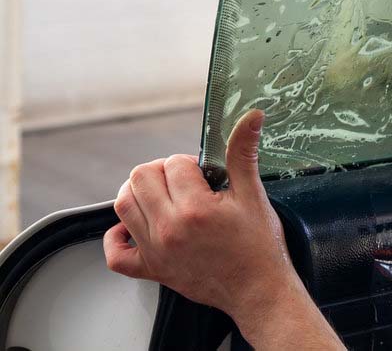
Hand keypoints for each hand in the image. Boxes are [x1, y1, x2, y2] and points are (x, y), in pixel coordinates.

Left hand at [104, 110, 343, 349]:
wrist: (259, 289)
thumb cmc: (260, 246)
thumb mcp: (254, 194)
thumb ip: (243, 152)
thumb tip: (250, 117)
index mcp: (195, 208)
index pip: (174, 163)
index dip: (191, 163)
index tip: (206, 176)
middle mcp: (169, 229)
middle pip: (140, 178)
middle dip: (162, 171)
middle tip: (185, 182)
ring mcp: (156, 251)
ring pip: (123, 205)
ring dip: (140, 193)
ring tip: (165, 196)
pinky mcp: (152, 270)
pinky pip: (116, 254)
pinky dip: (118, 236)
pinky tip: (136, 226)